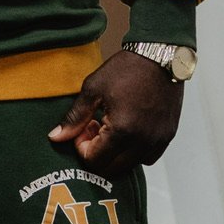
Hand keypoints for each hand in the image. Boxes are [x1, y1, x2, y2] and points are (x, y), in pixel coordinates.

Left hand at [47, 50, 183, 176]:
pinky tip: (128, 131)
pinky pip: (148, 158)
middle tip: (94, 130)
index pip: (95, 161)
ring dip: (116, 154)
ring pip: (130, 165)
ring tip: (111, 128)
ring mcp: (158, 140)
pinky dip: (135, 152)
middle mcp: (143, 141)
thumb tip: (56, 137)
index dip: (82, 148)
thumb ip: (75, 118)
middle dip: (98, 154)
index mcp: (122, 130)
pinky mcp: (167, 135)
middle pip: (112, 169)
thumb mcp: (93, 89)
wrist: (161, 55)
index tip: (83, 129)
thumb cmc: (127, 68)